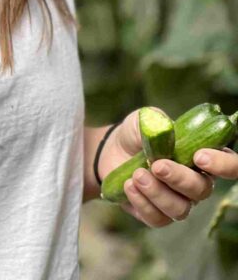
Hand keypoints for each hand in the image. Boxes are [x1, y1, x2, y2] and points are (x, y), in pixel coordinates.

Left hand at [100, 108, 237, 226]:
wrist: (112, 150)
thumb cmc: (138, 133)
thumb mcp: (148, 119)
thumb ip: (159, 120)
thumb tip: (164, 128)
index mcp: (203, 157)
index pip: (230, 165)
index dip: (223, 164)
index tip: (199, 156)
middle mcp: (196, 183)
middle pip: (202, 190)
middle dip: (180, 178)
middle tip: (157, 165)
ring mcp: (178, 201)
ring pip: (180, 209)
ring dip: (157, 192)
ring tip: (137, 175)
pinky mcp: (158, 214)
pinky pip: (158, 219)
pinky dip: (142, 203)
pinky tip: (129, 185)